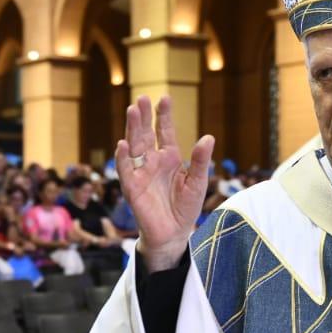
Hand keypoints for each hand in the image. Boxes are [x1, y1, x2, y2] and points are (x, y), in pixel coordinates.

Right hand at [117, 95, 214, 272]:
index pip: (165, 131)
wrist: (173, 234)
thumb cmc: (185, 208)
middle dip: (144, 117)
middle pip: (146, 134)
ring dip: (132, 129)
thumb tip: (208, 137)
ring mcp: (140, 173)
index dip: (164, 115)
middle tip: (142, 99)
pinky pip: (125, 170)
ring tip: (132, 111)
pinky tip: (123, 144)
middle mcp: (153, 161)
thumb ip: (200, 161)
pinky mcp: (132, 187)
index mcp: (170, 158)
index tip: (164, 98)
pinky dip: (123, 158)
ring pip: (134, 146)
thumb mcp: (198, 183)